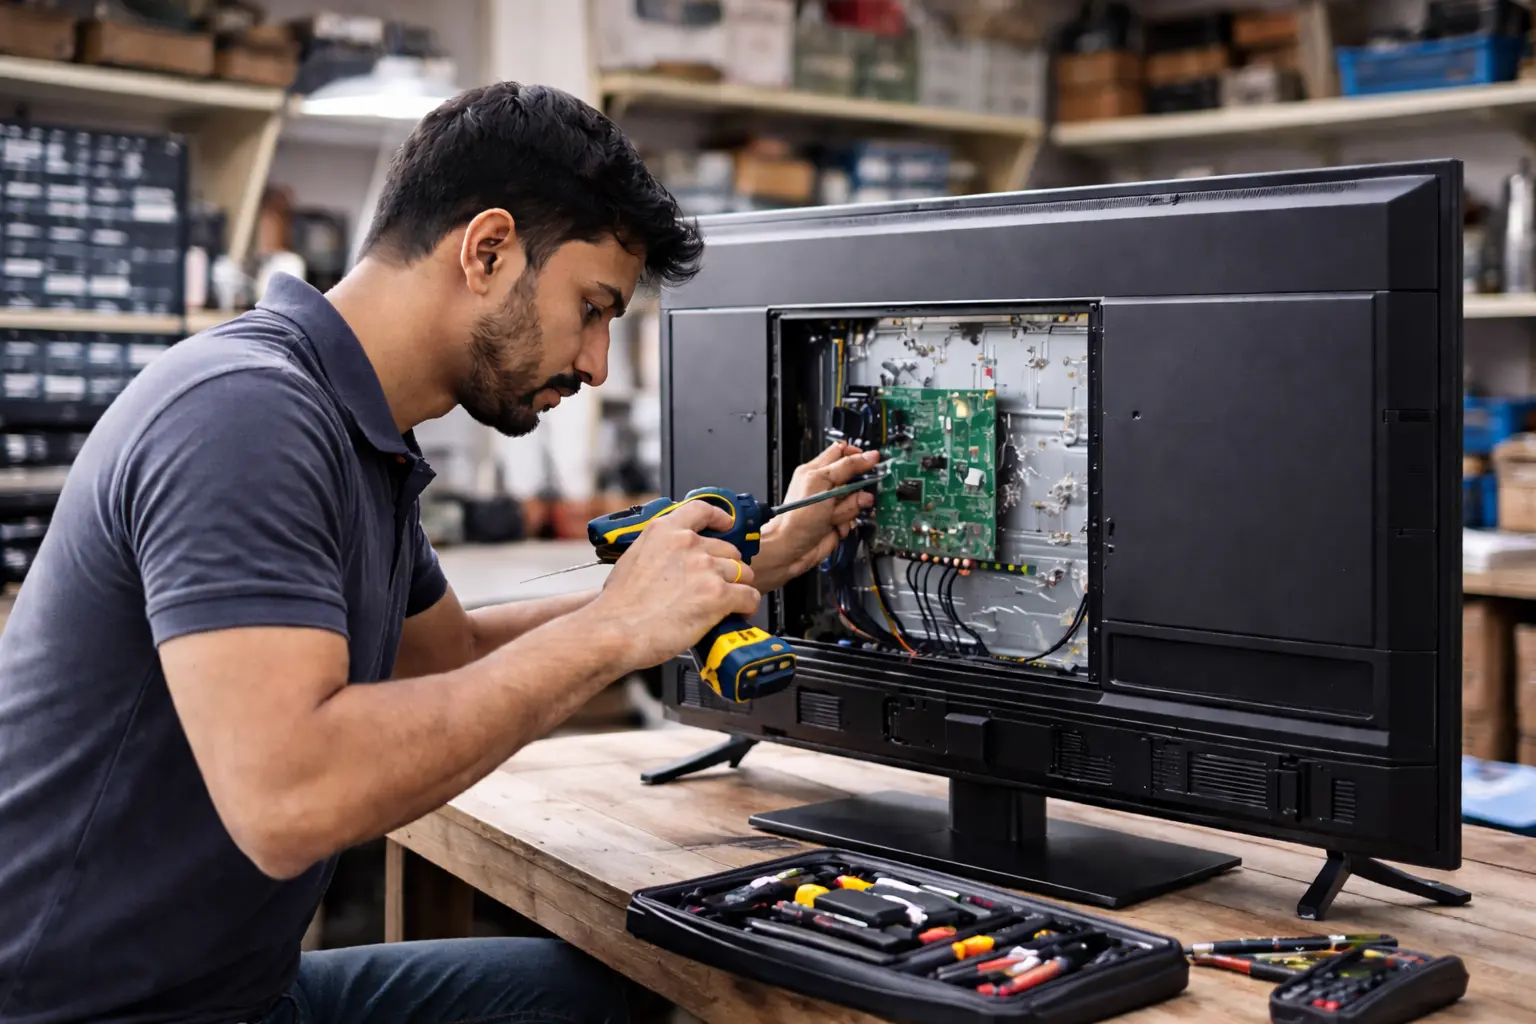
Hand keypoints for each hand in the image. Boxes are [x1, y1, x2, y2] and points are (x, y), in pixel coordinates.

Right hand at [588, 499, 761, 670]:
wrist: (615, 631)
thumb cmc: (618, 605)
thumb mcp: (633, 559)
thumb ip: (658, 551)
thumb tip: (671, 562)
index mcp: (665, 531)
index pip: (702, 510)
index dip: (720, 518)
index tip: (726, 524)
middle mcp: (689, 544)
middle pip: (728, 550)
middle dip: (726, 568)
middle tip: (717, 585)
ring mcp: (705, 568)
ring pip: (742, 573)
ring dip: (737, 589)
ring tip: (727, 604)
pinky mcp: (718, 595)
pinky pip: (749, 596)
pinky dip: (746, 607)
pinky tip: (737, 614)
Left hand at [753, 443, 880, 592]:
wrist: (792, 548)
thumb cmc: (796, 516)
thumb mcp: (822, 482)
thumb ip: (847, 467)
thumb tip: (869, 457)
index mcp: (817, 470)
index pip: (842, 453)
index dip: (858, 455)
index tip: (872, 461)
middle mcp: (826, 486)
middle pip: (855, 478)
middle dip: (857, 487)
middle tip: (852, 494)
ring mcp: (833, 504)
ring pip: (857, 500)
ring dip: (849, 509)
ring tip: (834, 516)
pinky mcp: (839, 521)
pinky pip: (855, 517)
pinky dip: (847, 523)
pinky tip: (835, 526)